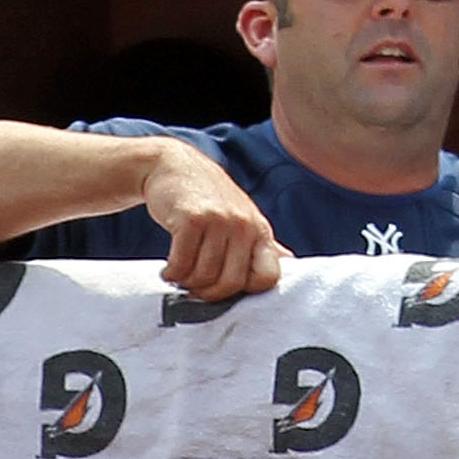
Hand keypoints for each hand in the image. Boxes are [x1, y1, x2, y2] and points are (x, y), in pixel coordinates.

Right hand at [139, 137, 285, 298]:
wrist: (174, 166)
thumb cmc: (209, 199)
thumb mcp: (242, 217)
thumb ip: (262, 244)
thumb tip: (290, 263)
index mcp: (260, 230)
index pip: (268, 277)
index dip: (245, 290)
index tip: (223, 286)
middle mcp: (244, 225)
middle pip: (231, 284)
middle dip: (208, 293)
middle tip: (193, 287)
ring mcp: (219, 220)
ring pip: (204, 276)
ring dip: (186, 282)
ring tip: (179, 274)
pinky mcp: (192, 219)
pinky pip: (182, 264)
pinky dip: (171, 273)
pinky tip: (168, 268)